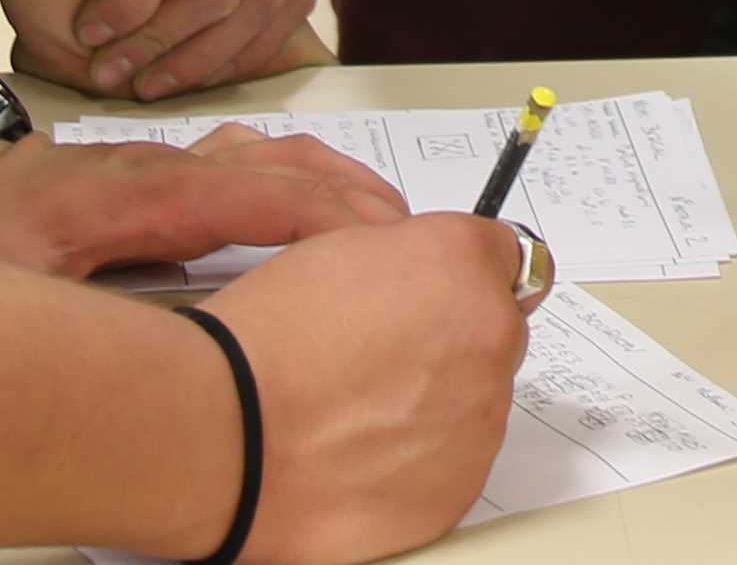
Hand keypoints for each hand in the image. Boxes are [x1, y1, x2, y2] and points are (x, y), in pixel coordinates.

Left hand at [0, 127, 402, 281]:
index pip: (247, 193)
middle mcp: (148, 164)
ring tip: (376, 214)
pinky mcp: (140, 173)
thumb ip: (87, 316)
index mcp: (128, 192)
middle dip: (344, 192)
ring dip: (322, 178)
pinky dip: (285, 176)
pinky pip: (232, 161)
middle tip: (406, 234)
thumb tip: (168, 350)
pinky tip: (300, 196)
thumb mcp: (7, 293)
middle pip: (269, 163)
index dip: (318, 214)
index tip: (378, 240)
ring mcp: (147, 161)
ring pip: (257, 153)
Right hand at [191, 217, 534, 564]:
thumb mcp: (341, 250)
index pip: (505, 257)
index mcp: (461, 263)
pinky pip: (454, 464)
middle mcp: (489, 336)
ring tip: (356, 411)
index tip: (444, 295)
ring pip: (477, 401)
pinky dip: (420, 460)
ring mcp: (481, 418)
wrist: (231, 433)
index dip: (464, 277)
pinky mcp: (459, 487)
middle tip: (381, 359)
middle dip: (454, 340)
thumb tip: (432, 282)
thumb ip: (413, 260)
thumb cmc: (266, 344)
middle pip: (495, 331)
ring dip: (437, 403)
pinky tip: (360, 452)